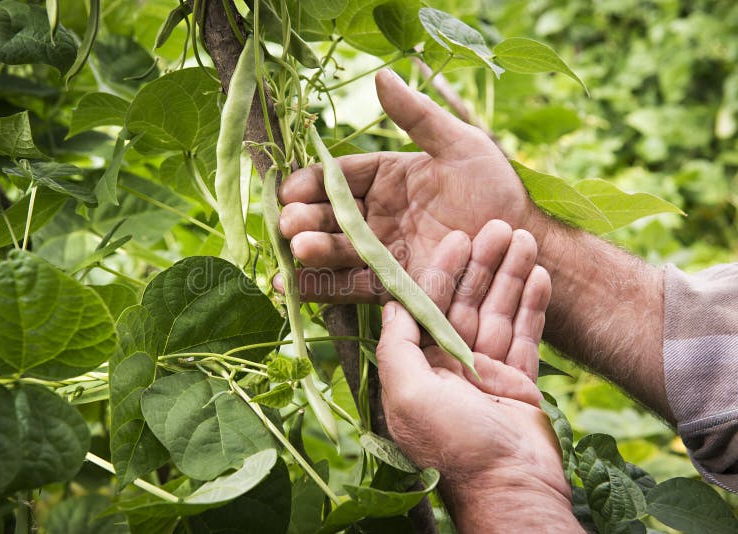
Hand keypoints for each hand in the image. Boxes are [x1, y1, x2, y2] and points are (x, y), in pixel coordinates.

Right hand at [277, 69, 545, 301]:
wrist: (520, 243)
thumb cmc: (495, 188)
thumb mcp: (460, 144)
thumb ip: (418, 116)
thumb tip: (380, 77)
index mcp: (386, 178)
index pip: (339, 177)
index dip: (312, 183)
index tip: (290, 190)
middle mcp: (376, 215)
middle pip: (330, 216)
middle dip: (305, 219)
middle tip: (289, 224)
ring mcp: (381, 252)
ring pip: (336, 251)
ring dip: (312, 253)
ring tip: (298, 251)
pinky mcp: (390, 285)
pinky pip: (350, 286)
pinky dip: (320, 288)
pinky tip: (293, 288)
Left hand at [375, 222, 579, 531]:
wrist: (509, 486)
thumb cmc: (451, 444)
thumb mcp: (407, 393)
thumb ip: (397, 345)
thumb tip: (391, 304)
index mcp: (417, 369)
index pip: (426, 307)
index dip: (439, 271)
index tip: (456, 238)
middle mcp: (448, 367)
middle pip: (465, 303)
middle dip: (481, 265)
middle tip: (498, 226)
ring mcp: (485, 374)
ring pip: (498, 312)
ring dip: (510, 276)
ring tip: (525, 238)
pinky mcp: (519, 381)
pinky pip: (527, 335)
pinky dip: (534, 305)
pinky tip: (541, 274)